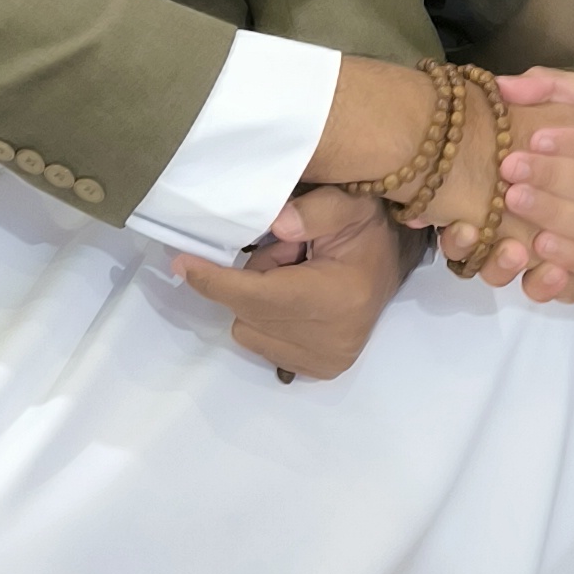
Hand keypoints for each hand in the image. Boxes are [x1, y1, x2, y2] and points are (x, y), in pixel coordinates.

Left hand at [172, 190, 419, 378]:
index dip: (214, 280)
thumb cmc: (366, 230)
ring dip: (257, 303)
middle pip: (248, 314)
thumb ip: (314, 210)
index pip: (257, 296)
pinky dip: (267, 321)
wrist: (391, 264)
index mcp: (339, 298)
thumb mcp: (347, 204)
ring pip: (248, 331)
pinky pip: (261, 345)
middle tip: (285, 254)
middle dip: (250, 281)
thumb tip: (277, 224)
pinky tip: (297, 302)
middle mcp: (333, 340)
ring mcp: (327, 361)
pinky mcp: (322, 370)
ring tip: (294, 277)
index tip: (182, 262)